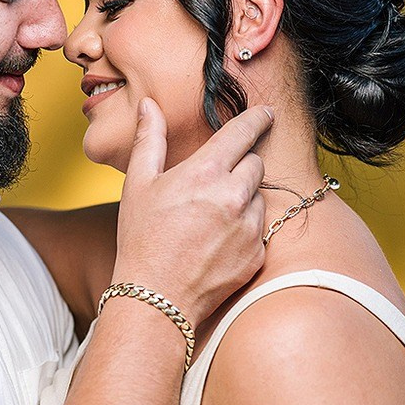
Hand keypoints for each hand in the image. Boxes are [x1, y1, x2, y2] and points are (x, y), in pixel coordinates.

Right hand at [110, 99, 271, 324]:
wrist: (156, 298)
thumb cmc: (142, 239)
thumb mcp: (138, 184)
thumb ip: (149, 140)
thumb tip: (149, 106)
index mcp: (205, 172)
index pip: (243, 133)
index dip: (257, 119)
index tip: (267, 113)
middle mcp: (233, 196)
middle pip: (255, 164)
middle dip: (241, 166)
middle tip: (216, 183)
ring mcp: (249, 227)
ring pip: (258, 197)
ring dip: (242, 199)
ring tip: (210, 219)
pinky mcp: (257, 253)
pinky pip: (259, 229)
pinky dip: (244, 229)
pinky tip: (217, 242)